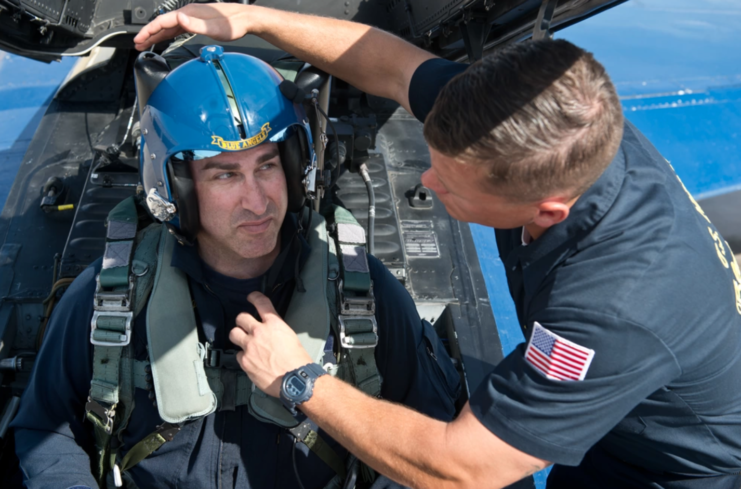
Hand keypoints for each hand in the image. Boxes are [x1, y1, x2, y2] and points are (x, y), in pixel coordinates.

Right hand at [133, 3, 252, 50]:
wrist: (245, 19)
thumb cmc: (233, 24)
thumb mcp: (214, 27)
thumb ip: (196, 24)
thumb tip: (179, 18)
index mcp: (189, 13)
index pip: (163, 21)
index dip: (150, 30)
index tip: (139, 39)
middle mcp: (188, 13)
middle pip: (163, 24)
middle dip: (148, 34)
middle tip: (137, 44)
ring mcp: (192, 17)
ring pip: (169, 27)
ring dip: (156, 35)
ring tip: (145, 43)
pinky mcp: (197, 22)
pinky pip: (177, 29)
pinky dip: (167, 34)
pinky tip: (164, 39)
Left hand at [230, 292, 312, 396]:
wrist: (294, 379)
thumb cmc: (297, 360)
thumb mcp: (290, 336)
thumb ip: (275, 330)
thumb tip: (269, 331)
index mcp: (274, 324)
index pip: (261, 302)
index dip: (254, 297)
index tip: (251, 297)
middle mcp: (259, 332)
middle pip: (241, 317)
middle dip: (243, 320)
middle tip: (245, 325)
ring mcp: (249, 346)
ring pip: (234, 333)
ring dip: (238, 336)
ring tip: (243, 341)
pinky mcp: (244, 361)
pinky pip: (238, 354)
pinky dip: (243, 356)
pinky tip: (250, 360)